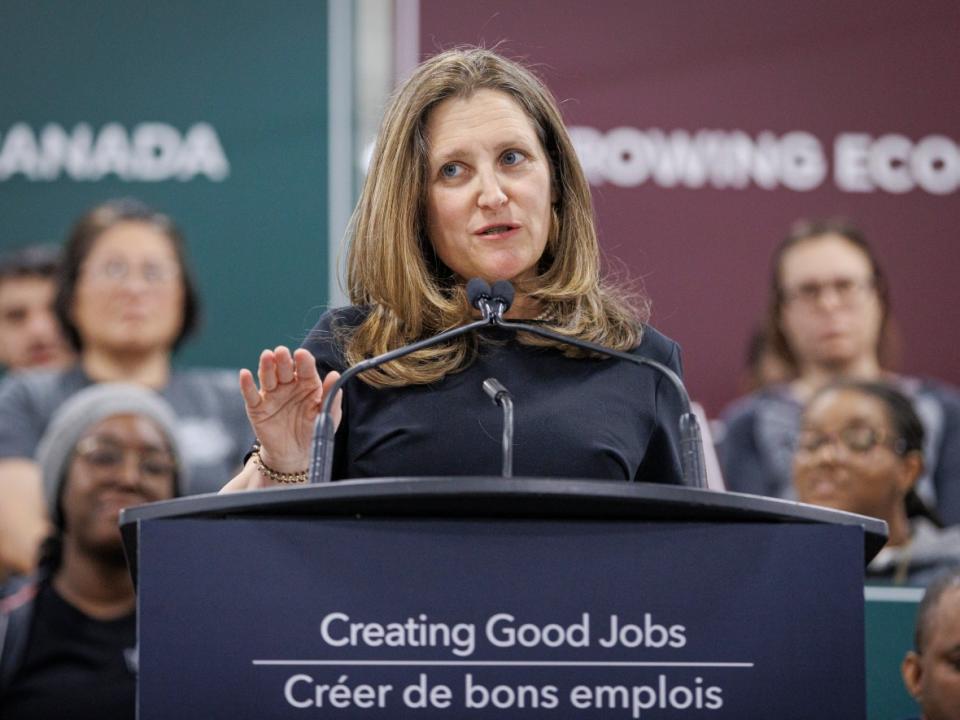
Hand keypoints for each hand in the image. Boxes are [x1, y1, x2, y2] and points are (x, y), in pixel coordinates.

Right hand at [238, 346, 341, 473]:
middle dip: (283, 360)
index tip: (302, 354)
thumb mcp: (325, 415)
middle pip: (285, 369)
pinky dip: (246, 385)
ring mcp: (271, 395)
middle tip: (281, 351)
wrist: (294, 455)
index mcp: (307, 384)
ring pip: (268, 377)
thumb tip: (335, 375)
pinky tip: (245, 374)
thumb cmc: (312, 431)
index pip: (305, 369)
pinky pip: (251, 395)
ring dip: (267, 367)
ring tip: (267, 356)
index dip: (303, 361)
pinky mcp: (257, 408)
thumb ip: (330, 396)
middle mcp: (288, 385)